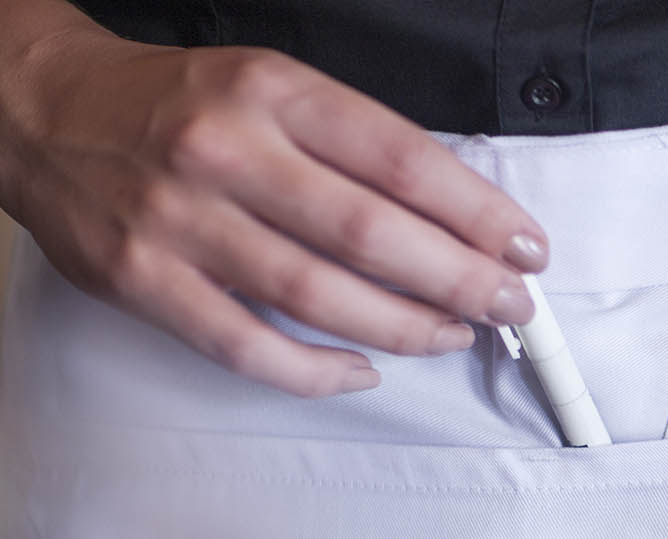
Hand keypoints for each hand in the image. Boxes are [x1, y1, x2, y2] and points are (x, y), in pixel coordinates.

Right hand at [0, 33, 548, 396]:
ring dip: (403, 325)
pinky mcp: (142, 280)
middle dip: (458, 277)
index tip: (522, 244)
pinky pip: (246, 346)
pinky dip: (314, 368)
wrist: (43, 110)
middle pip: (371, 233)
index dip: (477, 212)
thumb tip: (455, 213)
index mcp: (274, 92)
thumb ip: (355, 142)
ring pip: (316, 295)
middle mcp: (228, 152)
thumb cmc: (176, 103)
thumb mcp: (273, 85)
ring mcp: (180, 221)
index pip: (403, 160)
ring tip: (452, 332)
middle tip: (507, 300)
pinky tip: (362, 368)